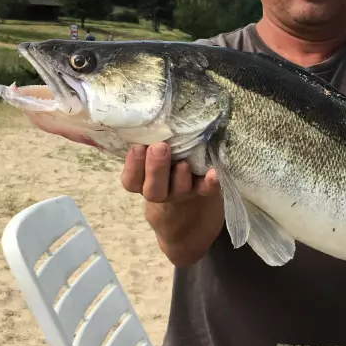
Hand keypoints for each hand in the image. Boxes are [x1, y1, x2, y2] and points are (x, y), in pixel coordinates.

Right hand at [120, 143, 223, 264]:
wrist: (192, 221)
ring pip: (178, 190)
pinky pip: (206, 190)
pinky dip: (210, 183)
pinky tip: (214, 173)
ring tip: (183, 164)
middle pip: (153, 188)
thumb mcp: (151, 169)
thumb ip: (148, 152)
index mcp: (143, 184)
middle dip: (155, 168)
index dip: (132, 166)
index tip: (137, 147)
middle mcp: (161, 192)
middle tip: (159, 148)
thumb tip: (149, 123)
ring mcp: (183, 195)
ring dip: (180, 177)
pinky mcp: (204, 194)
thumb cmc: (167, 179)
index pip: (131, 181)